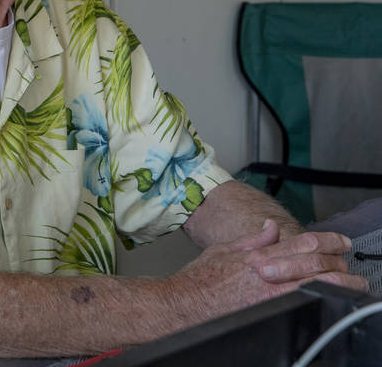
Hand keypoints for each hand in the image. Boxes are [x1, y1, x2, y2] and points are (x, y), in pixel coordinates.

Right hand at [172, 219, 364, 321]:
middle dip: (336, 258)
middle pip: (312, 261)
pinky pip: (303, 301)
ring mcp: (269, 293)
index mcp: (257, 254)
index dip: (325, 240)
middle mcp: (266, 271)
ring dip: (337, 281)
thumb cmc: (200, 279)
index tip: (340, 241)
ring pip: (314, 283)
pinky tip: (332, 298)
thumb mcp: (224, 250)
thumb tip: (270, 228)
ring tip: (352, 282)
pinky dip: (321, 297)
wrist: (186, 301)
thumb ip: (252, 240)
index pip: (300, 242)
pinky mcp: (268, 309)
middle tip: (349, 258)